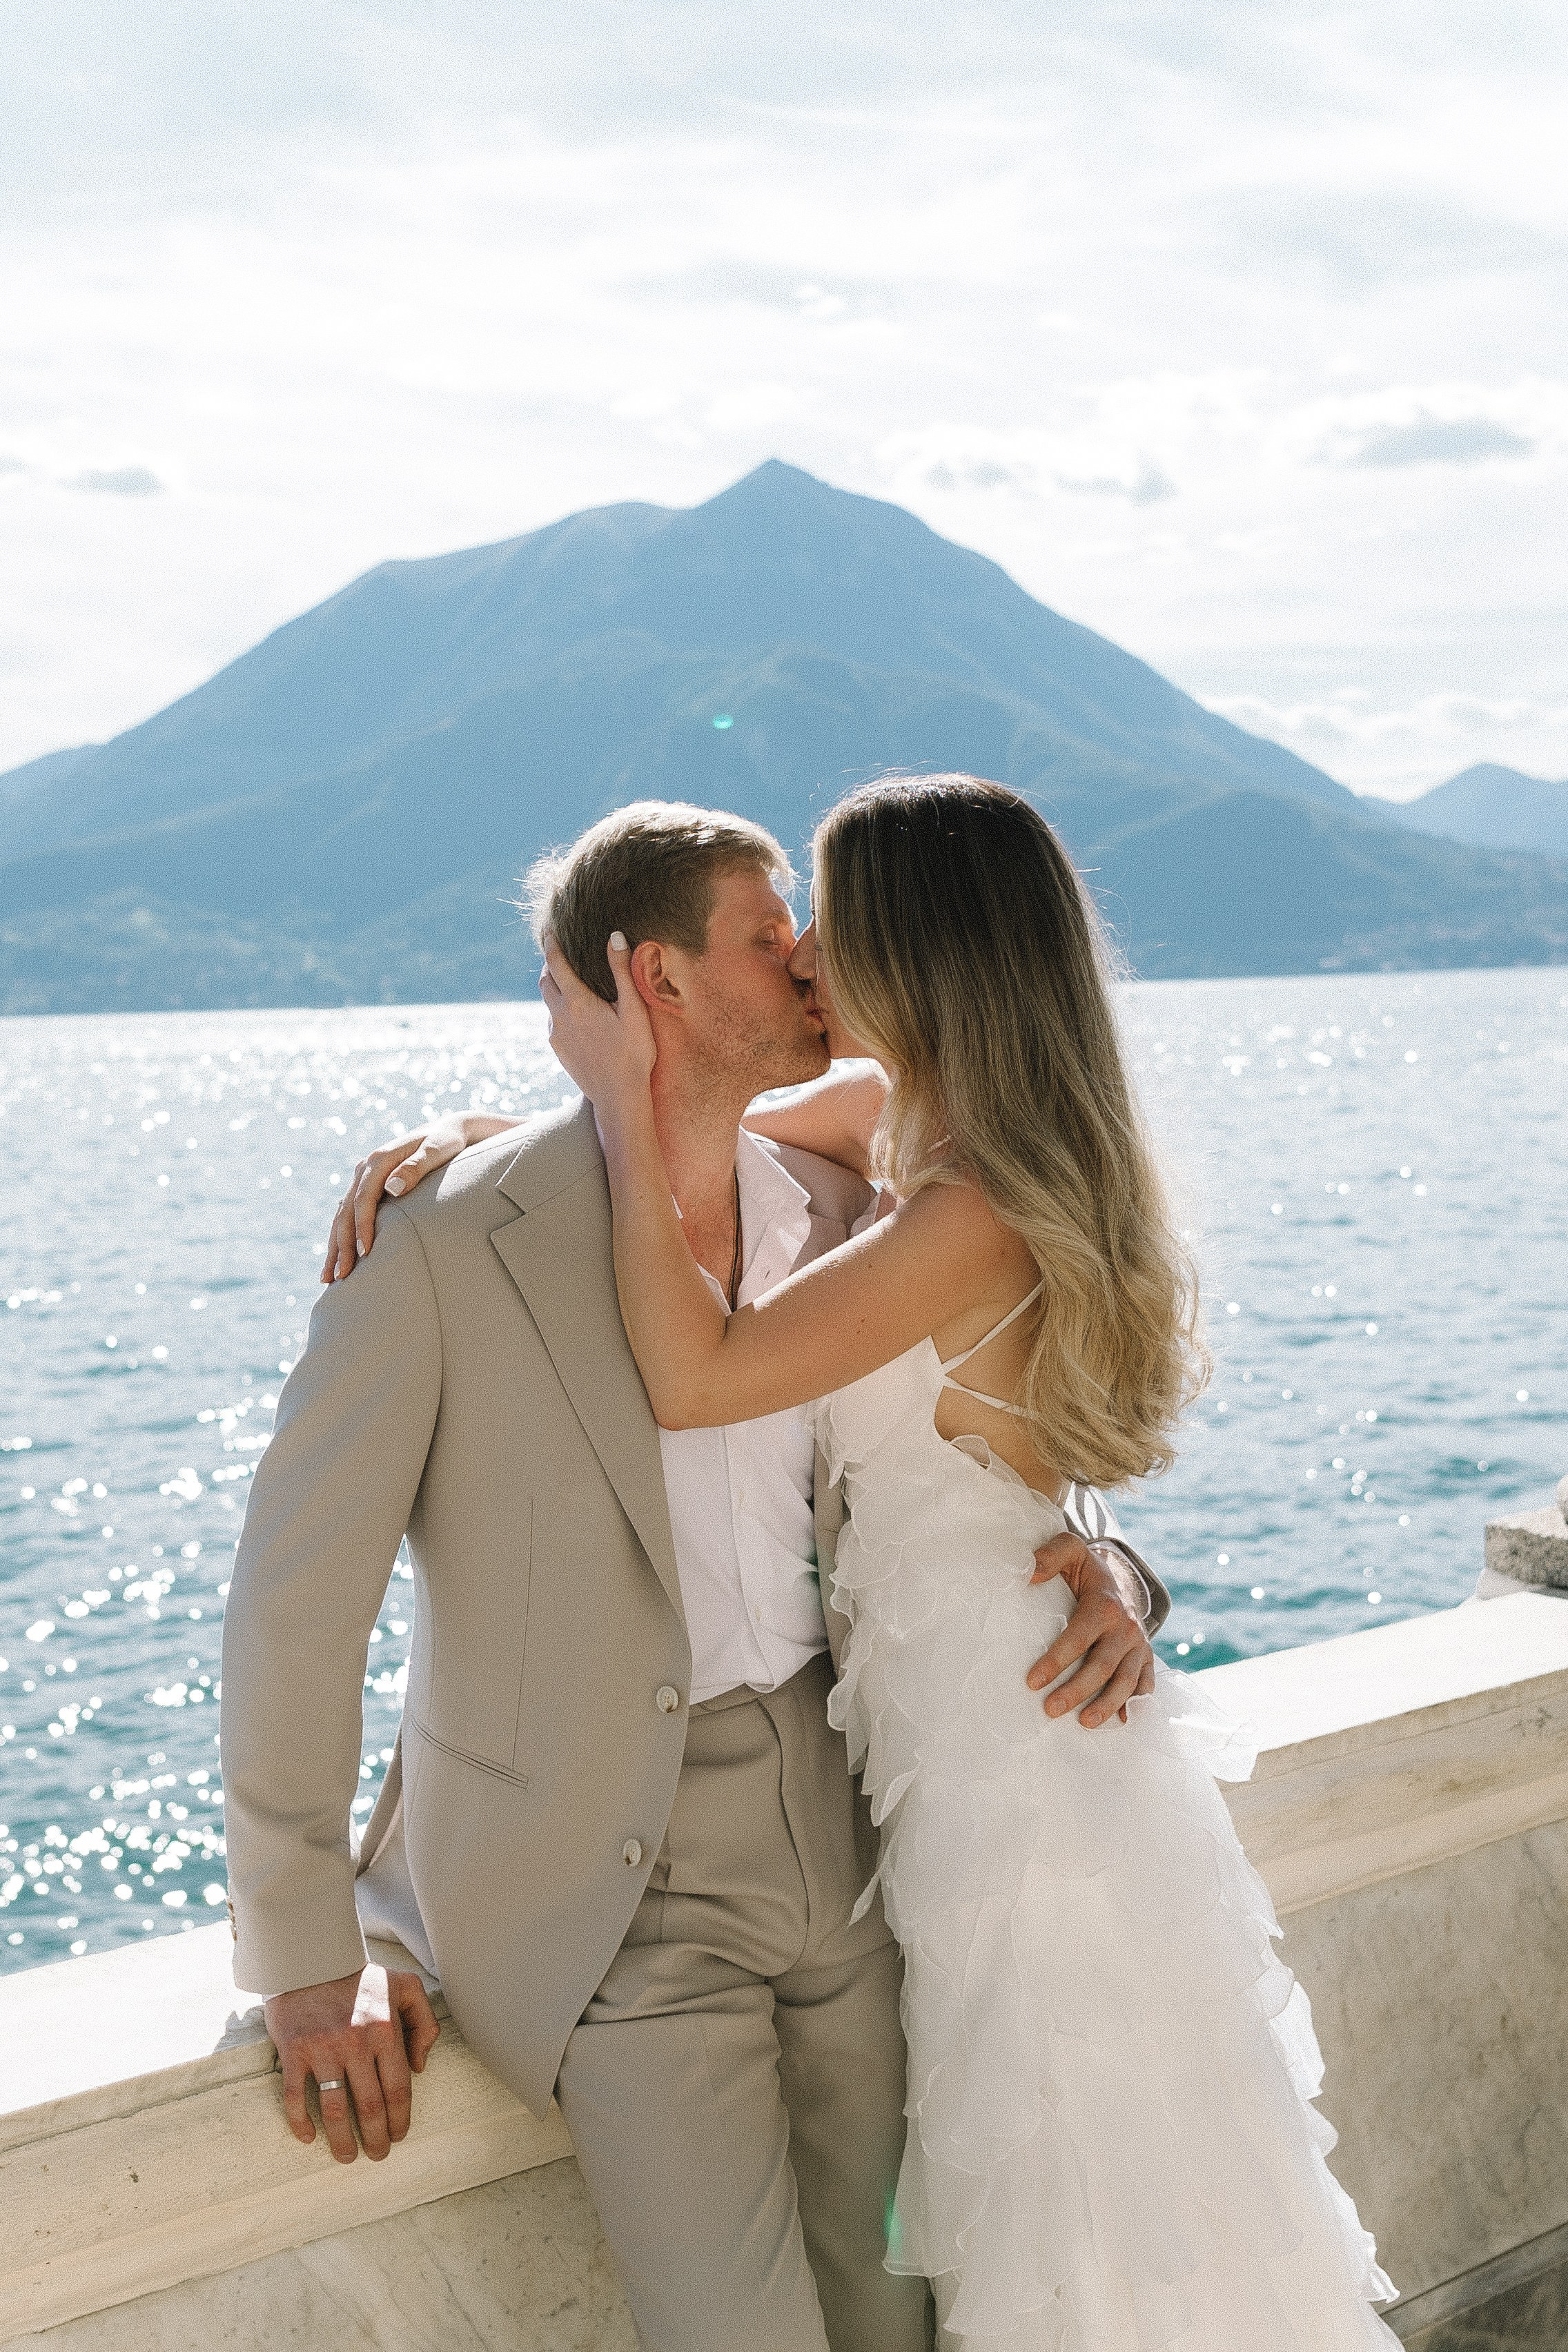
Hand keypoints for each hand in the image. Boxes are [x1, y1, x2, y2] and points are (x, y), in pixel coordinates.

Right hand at [264, 1963, 439, 2162]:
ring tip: (348, 2156)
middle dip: (376, 2137)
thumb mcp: (406, 1986)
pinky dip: (300, 2122)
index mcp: (386, 2030)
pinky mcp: (294, 2051)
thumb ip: (424, 2022)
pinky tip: (309, 2138)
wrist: (311, 1957)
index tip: (399, 2135)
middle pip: (370, 2105)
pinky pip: (296, 2096)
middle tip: (378, 2155)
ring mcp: (323, 2049)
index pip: (399, 2088)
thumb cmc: (361, 1976)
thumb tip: (420, 2067)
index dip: (400, 2118)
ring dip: (342, 2140)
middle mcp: (357, 2043)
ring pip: (335, 2109)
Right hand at [320, 1115, 517, 1281]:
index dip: (363, 1227)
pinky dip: (341, 1236)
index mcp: (379, 1160)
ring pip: (341, 1215)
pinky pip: (349, 1214)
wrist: (448, 1130)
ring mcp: (364, 1177)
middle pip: (346, 1211)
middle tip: (341, 1277)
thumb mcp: (438, 1151)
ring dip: (335, 1246)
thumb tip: (393, 1188)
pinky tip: (338, 1258)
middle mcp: (365, 1168)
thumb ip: (417, 1167)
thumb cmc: (447, 1142)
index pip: (364, 1199)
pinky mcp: (368, 1186)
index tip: (365, 1254)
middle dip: (342, 1245)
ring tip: (329, 1278)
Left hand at [539, 929, 655, 1109]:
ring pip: (548, 1002)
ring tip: (568, 980)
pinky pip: (553, 1021)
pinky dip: (559, 1008)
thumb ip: (622, 971)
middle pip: (545, 981)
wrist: (618, 1097)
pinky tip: (575, 1013)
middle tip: (558, 953)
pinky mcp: (558, 1050)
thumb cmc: (633, 1053)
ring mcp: (556, 1035)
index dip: (551, 943)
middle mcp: (560, 1016)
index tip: (549, 930)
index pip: (556, 963)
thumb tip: (614, 936)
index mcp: (577, 1001)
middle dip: (549, 964)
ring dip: (554, 987)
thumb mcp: (633, 1009)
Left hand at [1025, 1534, 1155, 1728]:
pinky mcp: (1146, 1658)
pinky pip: (1146, 1684)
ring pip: (1126, 1681)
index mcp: (1104, 1605)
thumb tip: (1028, 1571)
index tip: (1032, 1681)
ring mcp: (1139, 1646)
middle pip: (1102, 1666)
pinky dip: (1136, 1704)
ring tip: (1085, 1723)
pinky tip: (1122, 1722)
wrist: (1120, 1579)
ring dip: (1107, 1704)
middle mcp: (1125, 1628)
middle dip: (1077, 1690)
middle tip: (1050, 1709)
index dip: (1057, 1660)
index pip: (1079, 1636)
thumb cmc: (1086, 1572)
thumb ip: (1051, 1555)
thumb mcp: (1070, 1551)